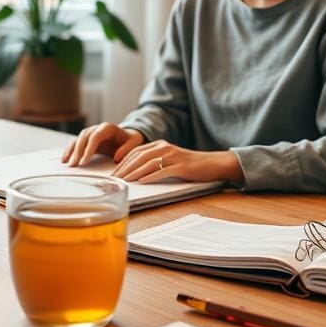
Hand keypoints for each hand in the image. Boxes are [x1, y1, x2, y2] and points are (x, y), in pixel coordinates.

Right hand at [62, 123, 144, 166]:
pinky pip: (76, 143)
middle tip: (74, 165)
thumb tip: (117, 157)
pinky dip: (70, 150)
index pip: (95, 137)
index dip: (88, 149)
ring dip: (72, 151)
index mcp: (108, 128)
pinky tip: (65, 159)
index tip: (84, 161)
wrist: (128, 136)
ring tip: (67, 163)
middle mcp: (97, 128)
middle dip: (78, 151)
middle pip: (84, 137)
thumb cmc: (131, 140)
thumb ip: (127, 149)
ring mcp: (91, 132)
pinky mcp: (88, 139)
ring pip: (78, 139)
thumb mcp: (134, 143)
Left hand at [110, 139, 241, 183]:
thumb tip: (135, 173)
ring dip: (134, 172)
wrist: (212, 164)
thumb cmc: (189, 165)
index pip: (135, 152)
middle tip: (114, 179)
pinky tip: (142, 181)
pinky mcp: (181, 167)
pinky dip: (151, 176)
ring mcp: (173, 156)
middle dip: (125, 168)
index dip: (123, 162)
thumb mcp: (169, 160)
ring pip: (148, 163)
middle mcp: (164, 147)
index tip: (114, 172)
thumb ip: (154, 162)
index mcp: (159, 144)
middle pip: (139, 157)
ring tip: (124, 181)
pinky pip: (163, 171)